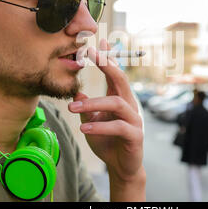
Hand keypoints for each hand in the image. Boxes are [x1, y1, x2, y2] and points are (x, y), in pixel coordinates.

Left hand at [68, 39, 144, 200]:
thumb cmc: (107, 142)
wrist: (121, 167)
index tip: (99, 41)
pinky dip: (99, 126)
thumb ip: (86, 108)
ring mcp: (134, 119)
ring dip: (93, 103)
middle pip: (120, 79)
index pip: (114, 73)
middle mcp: (129, 104)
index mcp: (119, 98)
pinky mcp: (135, 135)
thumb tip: (76, 94)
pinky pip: (118, 127)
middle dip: (106, 65)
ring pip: (116, 103)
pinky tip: (83, 128)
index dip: (108, 57)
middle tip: (90, 55)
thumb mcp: (92, 122)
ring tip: (72, 109)